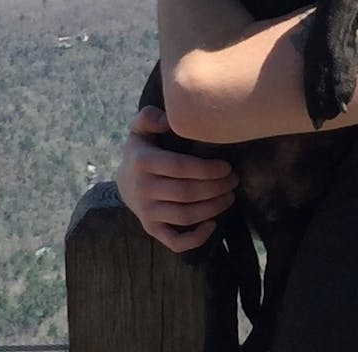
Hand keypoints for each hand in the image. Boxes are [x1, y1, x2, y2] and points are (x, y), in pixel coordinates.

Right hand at [115, 105, 238, 251]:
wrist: (123, 181)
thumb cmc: (142, 150)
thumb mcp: (141, 128)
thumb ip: (150, 117)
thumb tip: (168, 118)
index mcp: (143, 162)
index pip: (180, 167)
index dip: (207, 169)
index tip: (227, 167)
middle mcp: (142, 189)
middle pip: (187, 193)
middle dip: (216, 188)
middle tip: (234, 181)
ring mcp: (146, 212)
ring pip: (185, 216)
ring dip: (213, 208)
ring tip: (230, 196)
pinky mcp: (151, 229)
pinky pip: (175, 241)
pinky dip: (196, 238)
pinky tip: (213, 224)